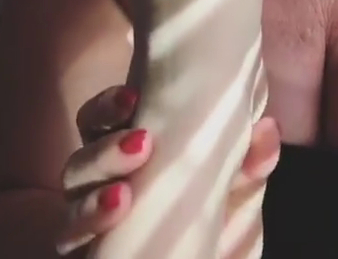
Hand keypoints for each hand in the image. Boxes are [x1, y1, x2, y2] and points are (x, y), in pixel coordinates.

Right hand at [56, 85, 280, 254]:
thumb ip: (248, 165)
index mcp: (125, 155)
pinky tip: (106, 238)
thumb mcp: (237, 190)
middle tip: (141, 145)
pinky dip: (87, 234)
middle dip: (105, 154)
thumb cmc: (220, 217)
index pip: (98, 120)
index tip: (132, 96)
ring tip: (121, 198)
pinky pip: (72, 247)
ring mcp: (92, 230)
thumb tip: (267, 131)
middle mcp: (100, 189)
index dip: (108, 107)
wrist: (206, 258)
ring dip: (92, 206)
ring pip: (69, 211)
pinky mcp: (91, 255)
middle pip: (79, 164)